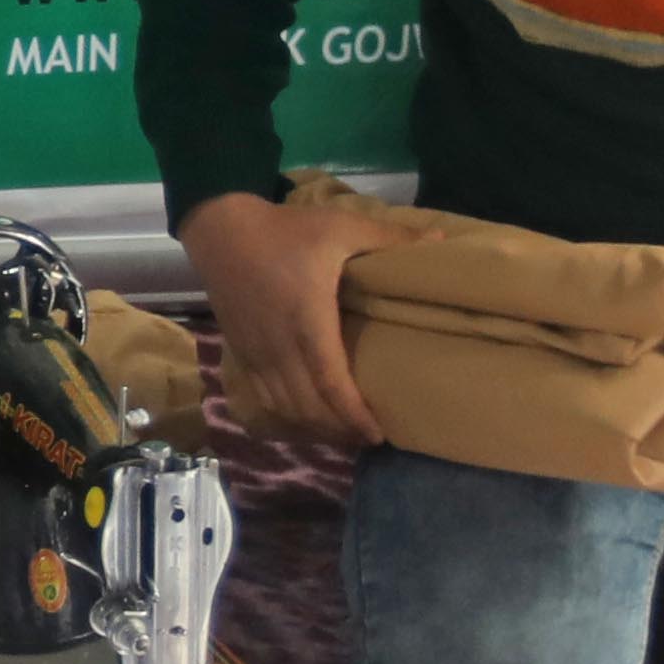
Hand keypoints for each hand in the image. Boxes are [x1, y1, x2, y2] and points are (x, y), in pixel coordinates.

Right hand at [177, 189, 395, 447]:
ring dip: (314, 426)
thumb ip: (390, 236)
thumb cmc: (286, 230)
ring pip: (285, 407)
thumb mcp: (342, 226)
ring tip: (342, 431)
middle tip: (369, 437)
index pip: (330, 384)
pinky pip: (265, 397)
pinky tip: (306, 416)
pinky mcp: (242, 352)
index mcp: (308, 322)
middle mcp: (280, 347)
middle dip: (339, 429)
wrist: (221, 230)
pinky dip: (288, 414)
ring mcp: (257, 353)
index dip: (353, 416)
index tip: (377, 433)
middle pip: (309, 407)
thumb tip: (442, 242)